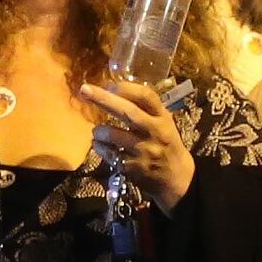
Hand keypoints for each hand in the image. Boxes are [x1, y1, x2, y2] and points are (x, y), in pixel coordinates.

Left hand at [79, 75, 195, 211]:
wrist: (176, 176)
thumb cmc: (165, 143)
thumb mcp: (163, 122)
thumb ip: (144, 107)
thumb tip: (113, 89)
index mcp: (162, 117)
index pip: (146, 97)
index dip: (126, 88)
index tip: (109, 85)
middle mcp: (154, 132)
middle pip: (128, 112)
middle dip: (103, 99)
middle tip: (84, 90)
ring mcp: (144, 151)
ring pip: (112, 135)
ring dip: (99, 131)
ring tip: (98, 132)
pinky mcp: (134, 167)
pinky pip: (109, 154)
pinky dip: (100, 147)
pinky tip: (100, 146)